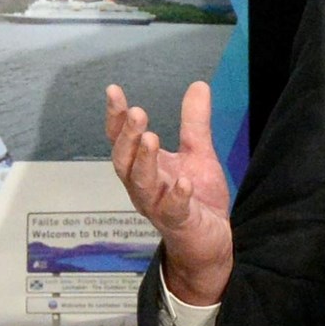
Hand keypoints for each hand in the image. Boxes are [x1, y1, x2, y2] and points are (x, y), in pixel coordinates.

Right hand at [107, 81, 232, 305]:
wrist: (210, 240)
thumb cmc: (197, 197)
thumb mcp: (197, 153)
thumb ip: (195, 122)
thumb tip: (198, 85)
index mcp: (144, 167)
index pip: (122, 139)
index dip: (116, 117)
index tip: (113, 91)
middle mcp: (143, 187)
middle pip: (124, 161)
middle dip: (127, 137)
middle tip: (136, 113)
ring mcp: (158, 206)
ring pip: (141, 185)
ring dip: (143, 161)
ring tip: (149, 137)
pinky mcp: (179, 223)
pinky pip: (173, 210)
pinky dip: (176, 195)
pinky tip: (183, 182)